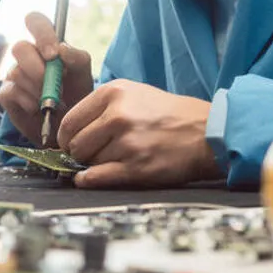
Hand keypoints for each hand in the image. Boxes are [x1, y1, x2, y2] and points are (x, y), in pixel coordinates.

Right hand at [0, 12, 93, 146]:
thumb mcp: (83, 76)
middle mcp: (28, 56)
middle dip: (37, 68)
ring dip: (38, 89)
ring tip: (52, 102)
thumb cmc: (76, 95)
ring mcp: (15, 74)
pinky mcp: (7, 94)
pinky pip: (11, 91)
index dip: (41, 33)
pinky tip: (38, 108)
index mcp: (47, 45)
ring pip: (16, 72)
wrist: (67, 126)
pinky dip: (29, 101)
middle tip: (52, 83)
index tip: (52, 55)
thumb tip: (62, 49)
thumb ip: (77, 59)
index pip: (35, 21)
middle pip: (19, 47)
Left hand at [56, 79, 221, 187]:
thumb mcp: (135, 94)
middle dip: (80, 153)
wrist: (206, 132)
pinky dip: (90, 180)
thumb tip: (69, 133)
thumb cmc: (170, 114)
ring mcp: (127, 142)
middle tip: (96, 154)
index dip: (66, 137)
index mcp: (114, 92)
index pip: (69, 121)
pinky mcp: (136, 166)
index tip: (71, 144)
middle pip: (75, 144)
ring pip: (88, 162)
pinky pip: (97, 178)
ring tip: (117, 159)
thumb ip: (102, 108)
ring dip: (95, 165)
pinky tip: (93, 178)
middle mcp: (118, 114)